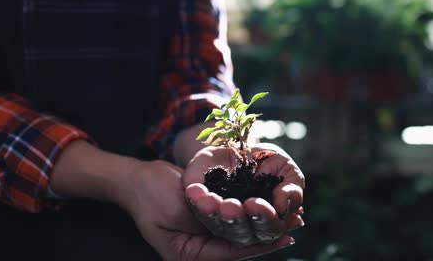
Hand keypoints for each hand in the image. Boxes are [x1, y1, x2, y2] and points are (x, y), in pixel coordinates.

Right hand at [50, 142, 293, 259]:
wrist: (136, 180)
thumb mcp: (180, 209)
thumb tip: (242, 227)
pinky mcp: (205, 226)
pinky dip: (251, 216)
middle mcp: (196, 252)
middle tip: (295, 224)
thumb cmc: (152, 193)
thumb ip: (209, 221)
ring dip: (263, 225)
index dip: (259, 245)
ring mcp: (200, 240)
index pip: (230, 254)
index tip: (284, 235)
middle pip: (238, 248)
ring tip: (291, 217)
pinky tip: (270, 207)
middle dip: (267, 236)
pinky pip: (233, 224)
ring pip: (239, 236)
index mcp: (187, 256)